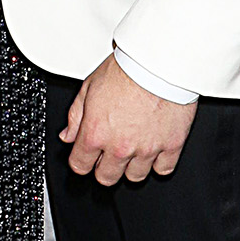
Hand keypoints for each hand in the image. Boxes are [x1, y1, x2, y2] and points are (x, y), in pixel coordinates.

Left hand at [61, 55, 196, 185]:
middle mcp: (120, 147)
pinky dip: (158, 161)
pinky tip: (154, 146)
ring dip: (131, 165)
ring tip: (133, 145)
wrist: (158, 62)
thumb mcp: (89, 86)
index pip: (80, 165)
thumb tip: (68, 135)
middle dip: (104, 167)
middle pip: (106, 177)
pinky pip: (163, 169)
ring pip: (135, 177)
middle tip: (109, 151)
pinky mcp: (171, 146)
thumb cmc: (125, 69)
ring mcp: (146, 150)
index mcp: (96, 133)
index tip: (86, 155)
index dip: (81, 160)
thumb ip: (75, 115)